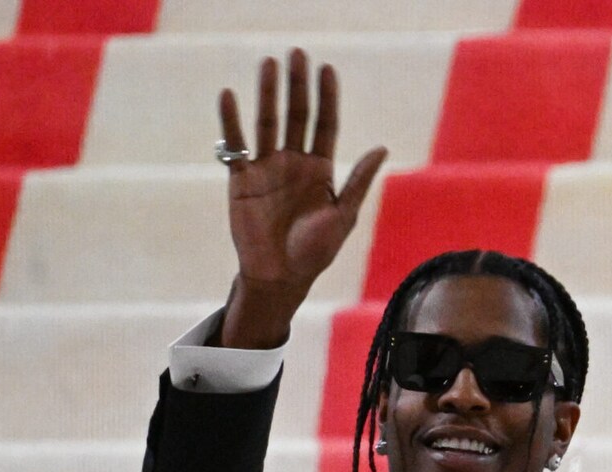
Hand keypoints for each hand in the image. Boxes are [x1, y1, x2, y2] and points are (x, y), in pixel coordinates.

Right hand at [217, 49, 387, 348]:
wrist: (280, 277)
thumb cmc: (315, 252)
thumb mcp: (343, 216)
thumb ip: (357, 181)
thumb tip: (381, 148)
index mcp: (320, 170)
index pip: (325, 125)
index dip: (327, 98)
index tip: (328, 70)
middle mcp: (293, 162)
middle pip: (296, 116)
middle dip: (298, 86)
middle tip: (297, 53)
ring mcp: (266, 168)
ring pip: (267, 123)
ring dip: (267, 94)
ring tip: (268, 64)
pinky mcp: (241, 179)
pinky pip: (235, 145)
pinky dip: (231, 121)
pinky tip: (230, 96)